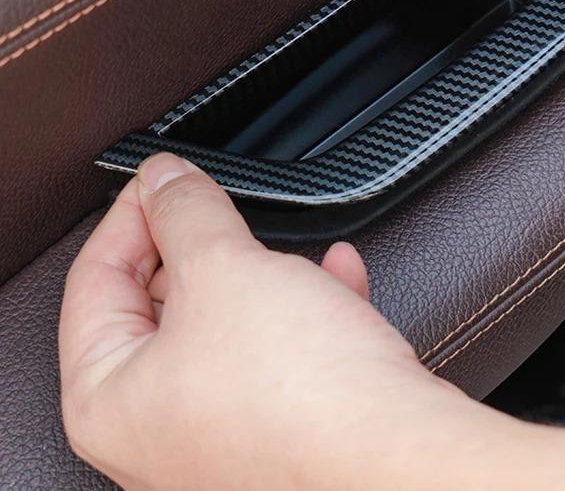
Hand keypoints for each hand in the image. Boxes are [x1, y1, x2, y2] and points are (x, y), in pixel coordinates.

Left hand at [59, 153, 463, 490]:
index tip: (163, 180)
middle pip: (160, 305)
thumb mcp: (225, 268)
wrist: (394, 459)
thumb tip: (163, 180)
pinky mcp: (278, 434)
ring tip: (287, 250)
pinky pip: (277, 352)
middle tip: (218, 206)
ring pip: (227, 325)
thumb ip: (185, 211)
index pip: (95, 281)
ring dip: (260, 275)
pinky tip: (334, 279)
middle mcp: (157, 432)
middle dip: (201, 247)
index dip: (131, 215)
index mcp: (110, 402)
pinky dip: (301, 309)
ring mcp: (219, 437)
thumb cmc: (301, 397)